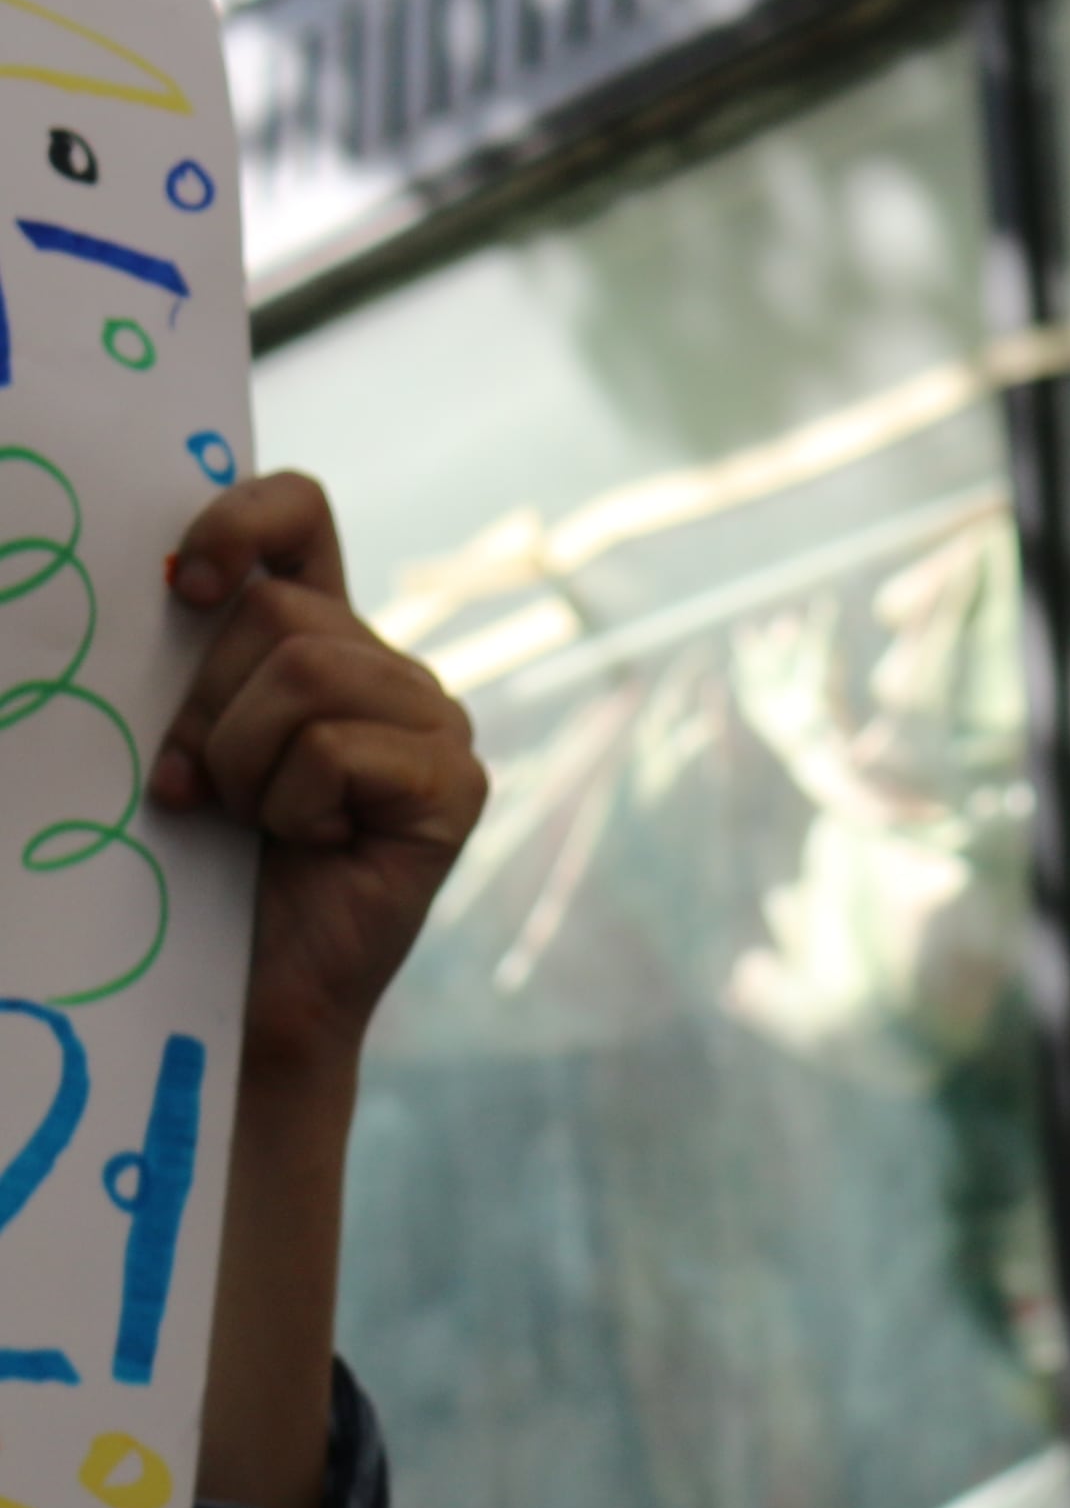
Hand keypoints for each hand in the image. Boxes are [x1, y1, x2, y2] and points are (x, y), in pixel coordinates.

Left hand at [152, 476, 484, 1089]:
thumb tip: (175, 589)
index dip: (241, 516)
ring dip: (245, 760)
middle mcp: (393, 670)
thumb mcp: (188, 741)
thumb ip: (196, 665)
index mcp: (325, 640)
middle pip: (283, 611)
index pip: (301, 512)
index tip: (189, 588)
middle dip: (209, 704)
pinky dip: (294, 803)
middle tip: (198, 788)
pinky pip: (339, 747)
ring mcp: (438, 727)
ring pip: (310, 671)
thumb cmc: (206, 871)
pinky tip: (316, 846)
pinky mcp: (455, 787)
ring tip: (257, 822)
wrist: (253, 995)